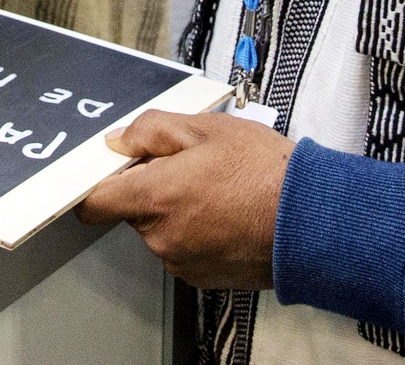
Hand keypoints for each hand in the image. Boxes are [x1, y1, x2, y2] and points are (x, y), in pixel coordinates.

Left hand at [75, 110, 294, 289]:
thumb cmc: (264, 173)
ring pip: (161, 229)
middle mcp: (161, 237)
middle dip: (154, 188)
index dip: (101, 183)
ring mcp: (181, 261)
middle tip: (193, 167)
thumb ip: (151, 131)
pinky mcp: (202, 276)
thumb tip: (119, 141)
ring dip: (178, 210)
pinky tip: (227, 213)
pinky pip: (184, 248)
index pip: (94, 203)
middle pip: (133, 211)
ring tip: (219, 189)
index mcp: (154, 197)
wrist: (309, 220)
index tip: (116, 170)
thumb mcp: (206, 128)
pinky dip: (198, 232)